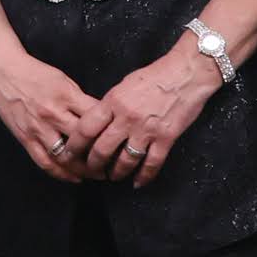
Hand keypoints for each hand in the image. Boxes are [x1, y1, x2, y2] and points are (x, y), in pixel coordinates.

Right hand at [0, 45, 106, 185]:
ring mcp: (38, 129)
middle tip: (114, 163)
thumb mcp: (64, 80)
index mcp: (66, 96)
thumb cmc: (35, 73)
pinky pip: (45, 162)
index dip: (110, 131)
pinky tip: (74, 178)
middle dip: (101, 155)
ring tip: (97, 175)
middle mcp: (54, 114)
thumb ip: (80, 99)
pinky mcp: (26, 138)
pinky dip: (61, 173)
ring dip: (84, 170)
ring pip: (65, 157)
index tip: (120, 140)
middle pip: (84, 141)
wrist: (2, 71)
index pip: (95, 118)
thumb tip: (100, 118)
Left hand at [77, 48, 219, 186]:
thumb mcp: (124, 85)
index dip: (75, 145)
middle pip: (101, 149)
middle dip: (93, 164)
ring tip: (113, 177)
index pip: (86, 128)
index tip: (69, 154)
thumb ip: (110, 104)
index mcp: (113, 101)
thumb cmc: (155, 75)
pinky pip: (151, 164)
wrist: (187, 72)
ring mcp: (146, 130)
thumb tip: (98, 121)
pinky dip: (143, 177)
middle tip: (90, 170)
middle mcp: (126, 117)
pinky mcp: (166, 138)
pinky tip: (138, 183)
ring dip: (116, 173)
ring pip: (124, 161)